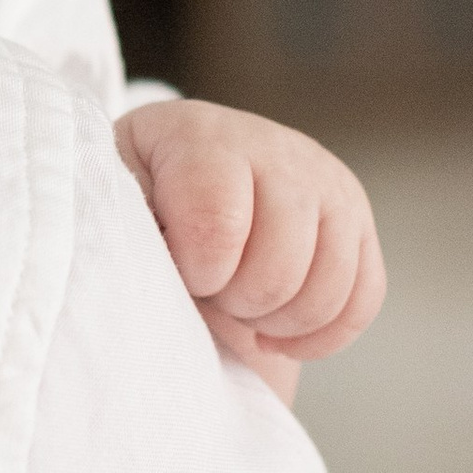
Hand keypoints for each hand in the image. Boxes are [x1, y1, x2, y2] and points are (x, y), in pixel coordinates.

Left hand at [113, 98, 385, 404]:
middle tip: (207, 288)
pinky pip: (363, 300)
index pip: (218, 224)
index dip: (198, 271)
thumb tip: (166, 265)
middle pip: (282, 267)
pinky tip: (272, 333)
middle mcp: (276, 149)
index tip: (177, 270)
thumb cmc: (131, 202)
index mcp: (203, 137)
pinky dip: (319, 335)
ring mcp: (326, 183)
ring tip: (235, 305)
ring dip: (276, 320)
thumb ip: (129, 226)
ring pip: (329, 290)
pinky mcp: (356, 221)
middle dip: (238, 301)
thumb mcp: (110, 202)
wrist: (170, 182)